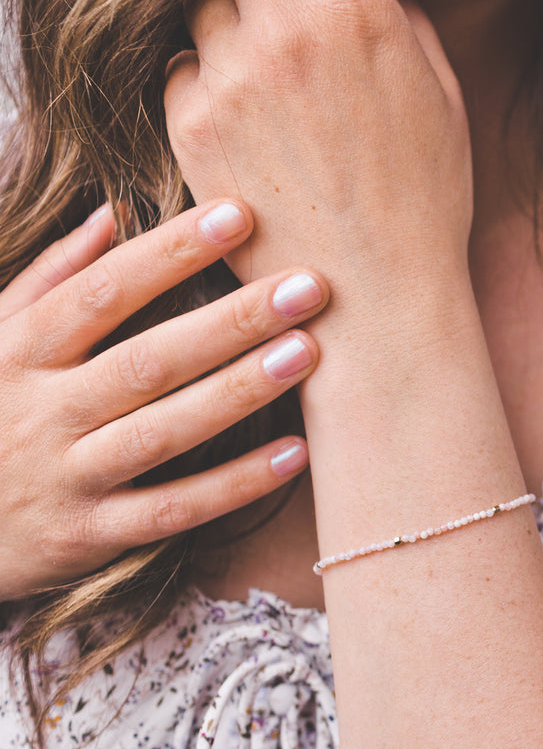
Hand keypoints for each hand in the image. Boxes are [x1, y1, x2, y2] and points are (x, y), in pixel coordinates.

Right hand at [0, 200, 328, 600]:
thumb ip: (49, 278)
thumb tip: (110, 213)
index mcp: (19, 352)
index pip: (103, 291)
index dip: (169, 251)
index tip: (238, 214)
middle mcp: (43, 412)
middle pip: (148, 360)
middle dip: (231, 321)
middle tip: (307, 287)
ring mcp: (67, 477)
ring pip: (163, 432)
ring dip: (238, 393)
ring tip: (308, 354)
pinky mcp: (88, 534)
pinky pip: (171, 510)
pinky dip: (233, 485)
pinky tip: (296, 454)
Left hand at [164, 0, 471, 308]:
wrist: (378, 296)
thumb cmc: (424, 195)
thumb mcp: (440, 90)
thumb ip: (396, 10)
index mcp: (359, 12)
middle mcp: (288, 32)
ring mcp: (232, 78)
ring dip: (224, 8)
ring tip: (267, 62)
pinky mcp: (191, 127)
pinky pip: (180, 62)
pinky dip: (205, 69)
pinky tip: (246, 111)